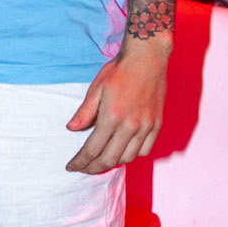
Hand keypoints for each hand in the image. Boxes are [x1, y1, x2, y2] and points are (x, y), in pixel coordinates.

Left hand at [65, 40, 170, 172]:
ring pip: (128, 158)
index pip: (92, 149)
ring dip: (112, 162)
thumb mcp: (96, 88)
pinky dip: (132, 155)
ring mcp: (146, 126)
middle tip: (83, 168)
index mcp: (112, 117)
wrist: (147, 58)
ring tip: (100, 161)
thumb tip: (71, 129)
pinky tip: (122, 152)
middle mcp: (130, 125)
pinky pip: (145, 150)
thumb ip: (85, 112)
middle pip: (109, 159)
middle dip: (93, 168)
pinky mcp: (157, 124)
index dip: (80, 161)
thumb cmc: (119, 70)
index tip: (71, 166)